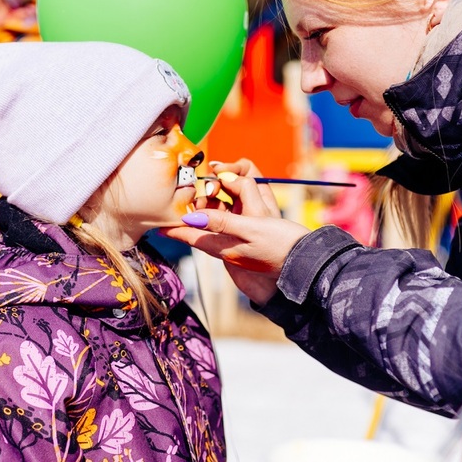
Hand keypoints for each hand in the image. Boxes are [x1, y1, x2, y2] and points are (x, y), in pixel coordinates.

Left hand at [165, 159, 308, 304]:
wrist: (304, 263)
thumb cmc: (279, 246)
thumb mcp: (250, 229)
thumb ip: (222, 221)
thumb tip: (192, 217)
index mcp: (224, 245)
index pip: (191, 237)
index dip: (174, 230)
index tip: (157, 226)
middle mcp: (227, 248)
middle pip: (200, 232)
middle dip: (189, 217)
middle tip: (185, 200)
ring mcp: (238, 248)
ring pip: (213, 230)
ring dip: (205, 214)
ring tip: (202, 199)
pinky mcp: (248, 246)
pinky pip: (227, 229)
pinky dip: (221, 217)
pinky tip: (225, 209)